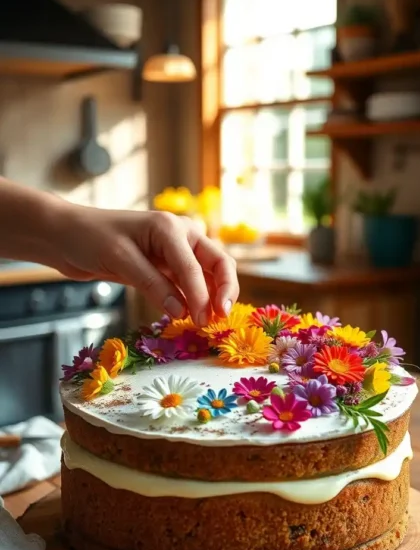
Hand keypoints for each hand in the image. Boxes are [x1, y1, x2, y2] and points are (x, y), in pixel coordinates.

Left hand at [55, 207, 238, 325]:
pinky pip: (189, 283)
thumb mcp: (121, 260)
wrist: (65, 235)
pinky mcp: (165, 265)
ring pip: (207, 274)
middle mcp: (180, 236)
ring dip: (212, 296)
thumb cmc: (90, 238)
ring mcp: (175, 251)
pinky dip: (195, 298)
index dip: (201, 296)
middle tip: (221, 319)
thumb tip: (182, 312)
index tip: (201, 322)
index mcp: (170, 227)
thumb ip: (153, 284)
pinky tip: (193, 316)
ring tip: (210, 322)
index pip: (194, 266)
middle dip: (224, 290)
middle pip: (218, 263)